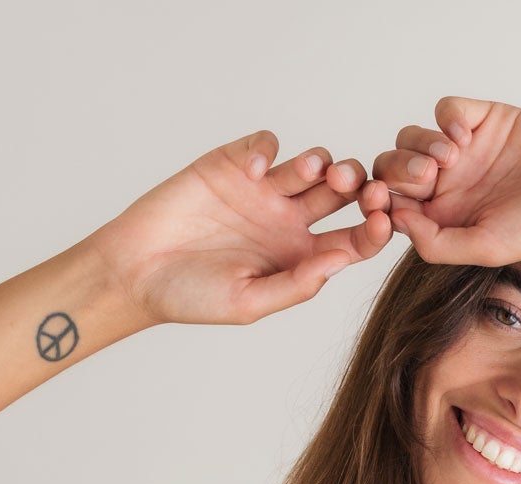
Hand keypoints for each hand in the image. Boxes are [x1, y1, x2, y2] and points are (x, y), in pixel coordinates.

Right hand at [87, 130, 393, 327]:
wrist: (136, 271)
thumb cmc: (191, 297)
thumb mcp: (249, 302)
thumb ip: (296, 283)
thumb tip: (342, 261)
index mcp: (302, 257)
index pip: (354, 240)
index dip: (375, 230)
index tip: (383, 222)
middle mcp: (290, 222)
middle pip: (343, 196)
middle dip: (359, 187)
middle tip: (360, 187)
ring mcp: (263, 190)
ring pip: (311, 165)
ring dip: (322, 163)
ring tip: (315, 171)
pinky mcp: (232, 163)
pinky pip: (264, 145)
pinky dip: (266, 148)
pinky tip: (253, 168)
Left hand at [370, 96, 520, 266]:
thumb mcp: (485, 247)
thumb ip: (437, 243)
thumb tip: (395, 221)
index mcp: (445, 221)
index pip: (392, 207)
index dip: (379, 201)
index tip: (380, 202)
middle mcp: (451, 187)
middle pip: (394, 169)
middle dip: (398, 171)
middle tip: (427, 177)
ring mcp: (466, 151)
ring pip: (413, 137)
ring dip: (421, 145)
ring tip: (453, 159)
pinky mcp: (485, 118)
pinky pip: (445, 108)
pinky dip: (447, 116)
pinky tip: (466, 135)